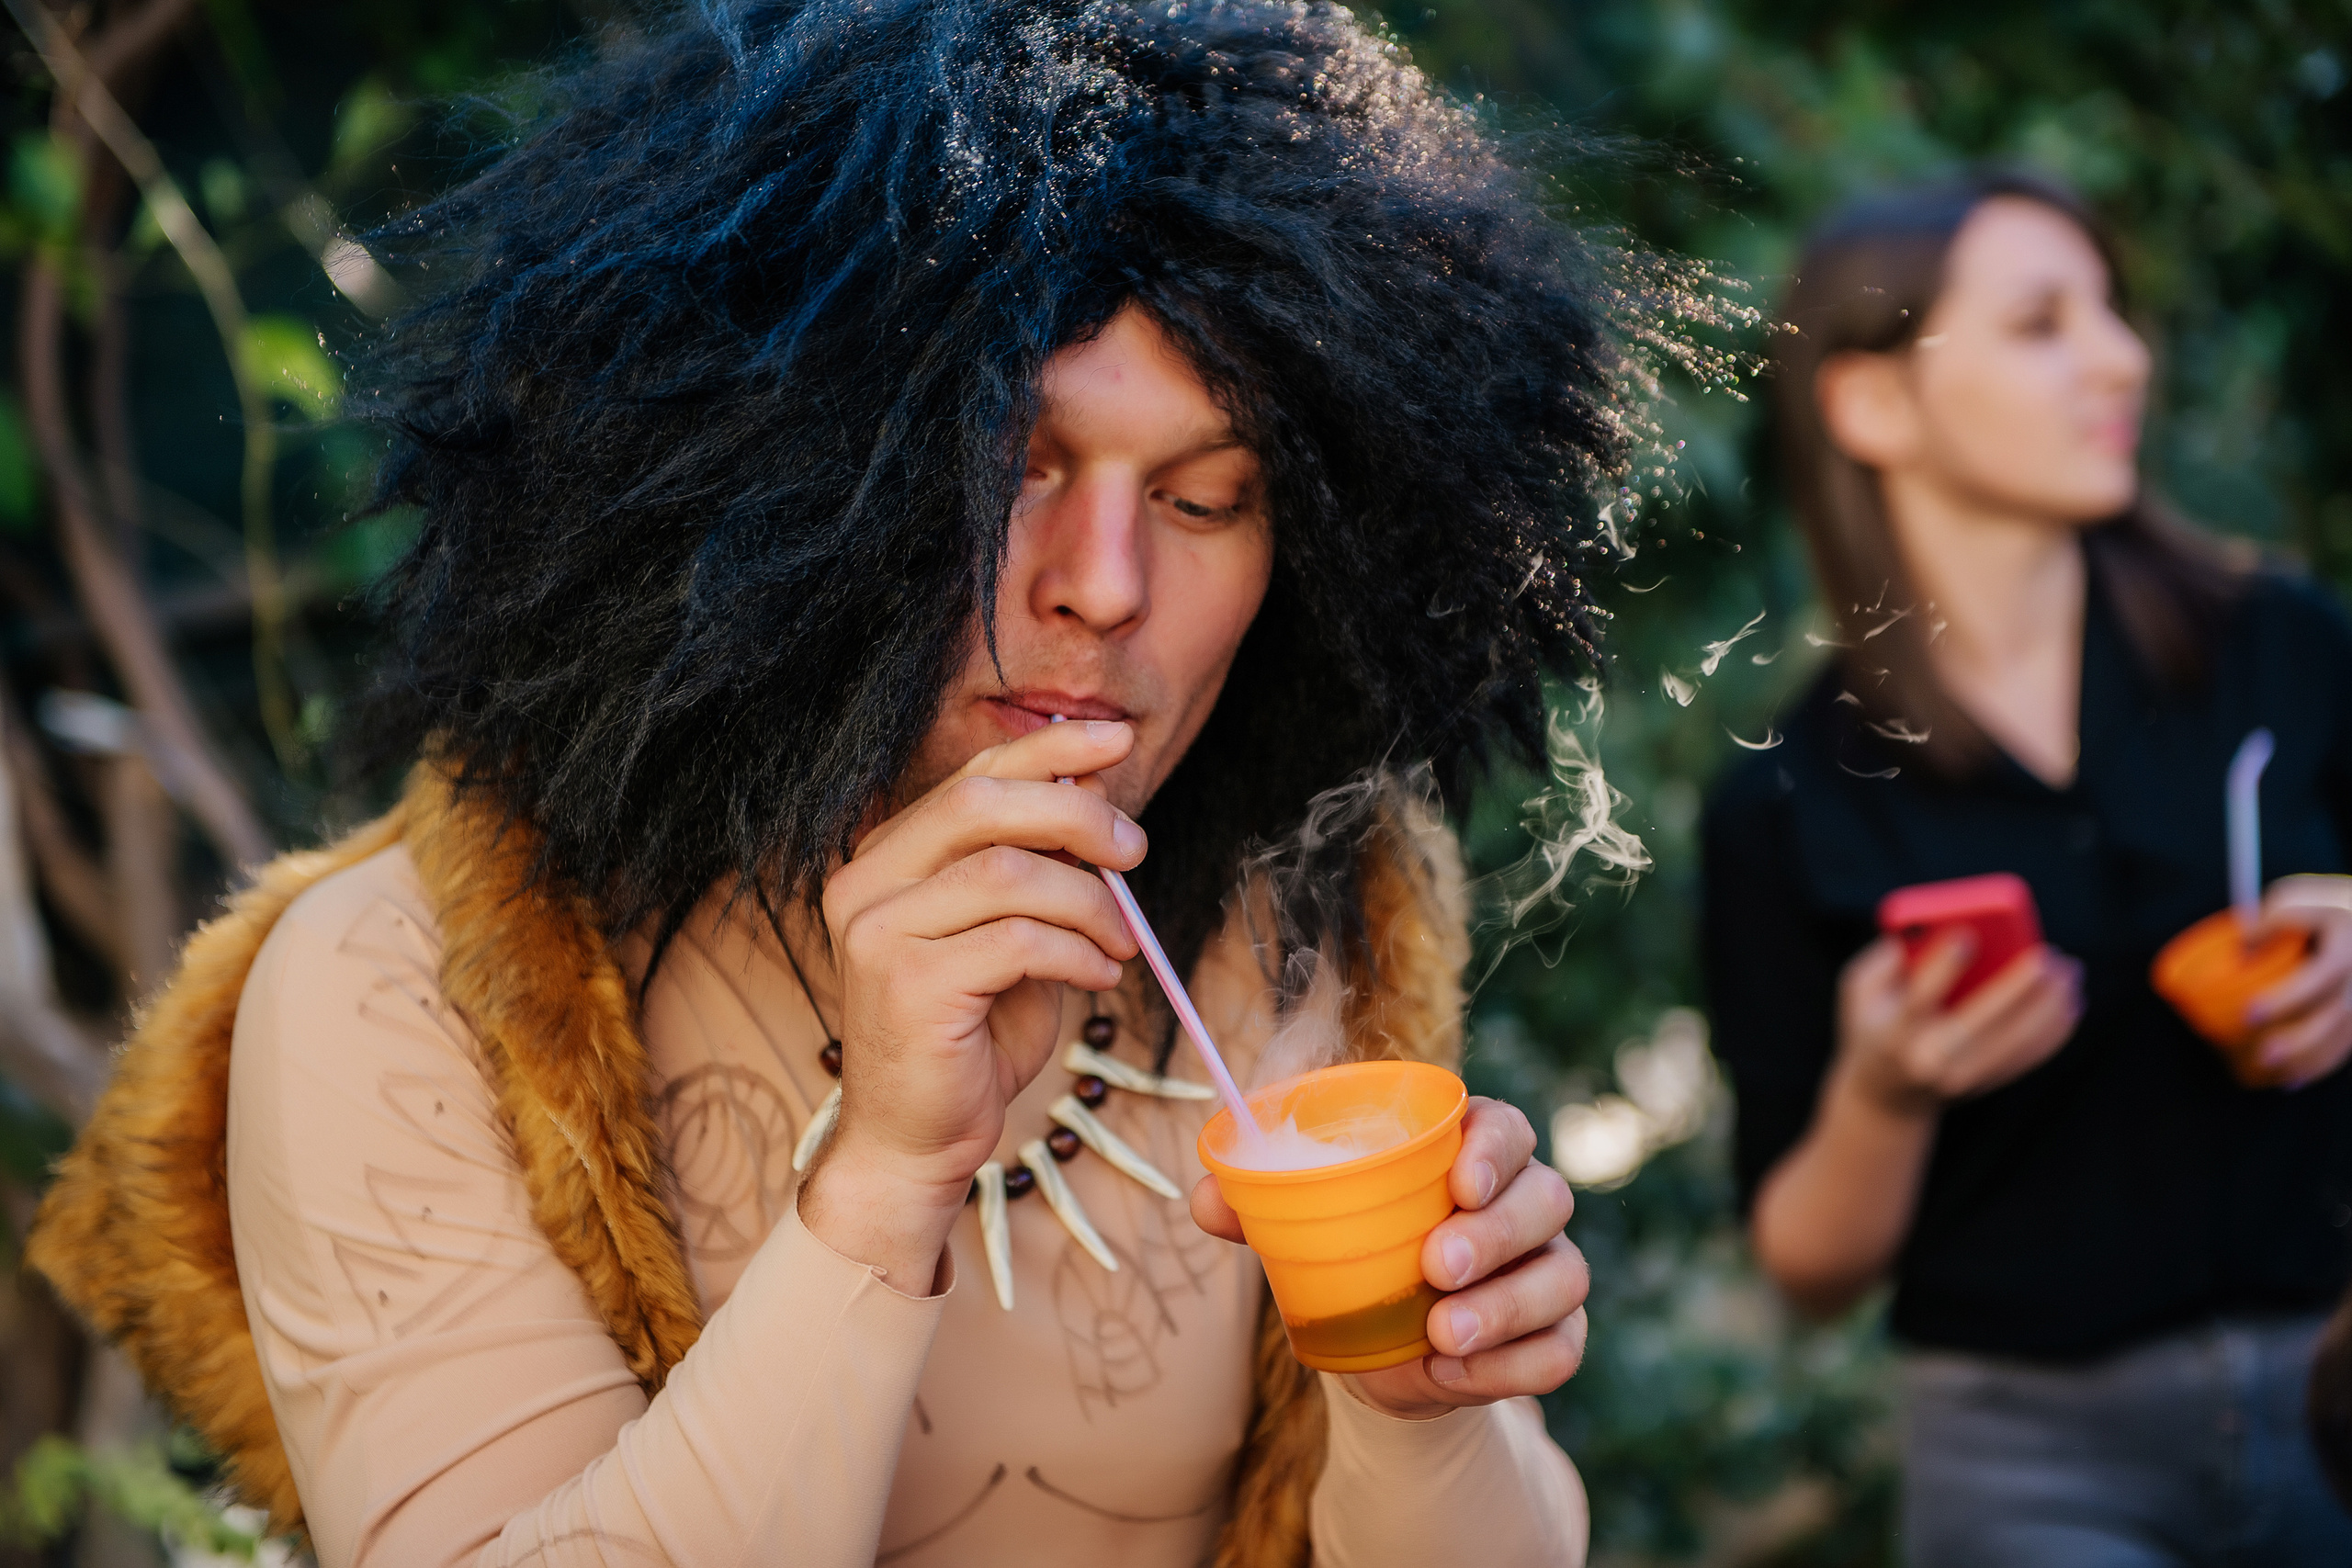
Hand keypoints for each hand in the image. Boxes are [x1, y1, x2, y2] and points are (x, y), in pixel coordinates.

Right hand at [798, 720, 1144, 1283]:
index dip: (1049, 750)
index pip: (972, 778)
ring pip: (1007, 872)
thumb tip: (1099, 797)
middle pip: (981, 804)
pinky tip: (1099, 977)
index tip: (1117, 741)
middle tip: (1134, 850)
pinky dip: (1076, 952)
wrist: (916, 1140)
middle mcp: (865, 883)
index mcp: (887, 858)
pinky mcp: (905, 982)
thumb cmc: (971, 1039)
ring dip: (1087, 902)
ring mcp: (877, 931)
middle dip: (1075, 814)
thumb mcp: (1014, 937)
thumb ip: (1040, 872)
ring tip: (1120, 942)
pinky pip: (1016, 940)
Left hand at [1191, 1097, 1586, 1420]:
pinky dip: (1512, 1368)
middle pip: (1544, 1198)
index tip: (1458, 1180)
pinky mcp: (1555, 1336)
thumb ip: (1258, 1207)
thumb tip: (1204, 1196)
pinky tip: (1454, 1374)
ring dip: (1504, 1308)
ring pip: (1563, 1277)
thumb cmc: (1352, 1259)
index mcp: (1470, 1153)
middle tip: (1435, 1268)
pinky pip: (1561, 1350)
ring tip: (1440, 1335)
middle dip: (1494, 1234)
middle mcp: (1524, 1202)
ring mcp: (1548, 1269)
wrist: (1382, 1353)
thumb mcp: (1306, 1231)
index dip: (1493, 1147)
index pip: (1506, 1127)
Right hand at [1834, 933, 2082, 1117]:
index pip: (1918, 999)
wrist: (1887, 1096)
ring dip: (2048, 1007)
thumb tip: (1931, 930)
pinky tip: (2071, 1002)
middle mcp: (1927, 1060)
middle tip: (2046, 955)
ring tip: (2069, 971)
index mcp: (1892, 1033)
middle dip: (2015, 988)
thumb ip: (1885, 960)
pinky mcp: (1987, 1084)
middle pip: (1978, 1023)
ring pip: (2013, 1042)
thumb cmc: (1875, 1025)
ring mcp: (1960, 1078)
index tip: (1967, 934)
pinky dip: (2054, 1030)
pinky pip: (2028, 1057)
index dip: (1942, 966)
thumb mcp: (1859, 992)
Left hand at [2245, 890, 2351, 1089]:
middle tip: (2262, 1052)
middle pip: (2338, 1014)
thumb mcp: (2302, 895)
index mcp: (2349, 943)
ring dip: (2310, 1058)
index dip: (2287, 998)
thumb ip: (2274, 915)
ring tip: (2270, 1070)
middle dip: (2301, 1039)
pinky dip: (2322, 1064)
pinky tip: (2293, 1080)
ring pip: (2346, 1035)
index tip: (2248, 1013)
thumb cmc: (2328, 906)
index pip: (2322, 975)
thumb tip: (2241, 946)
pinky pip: (2347, 1044)